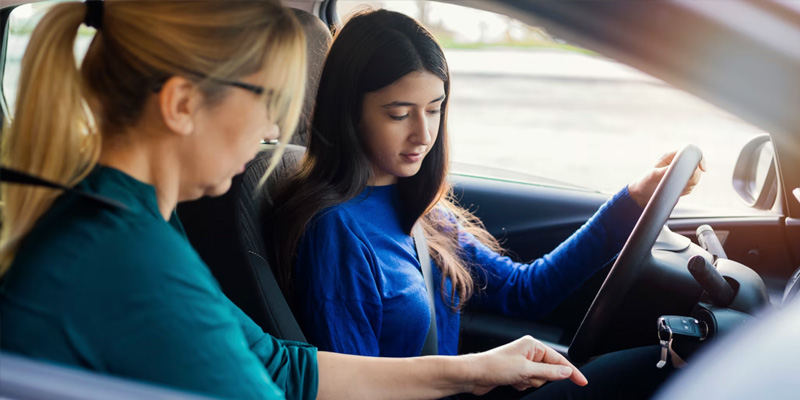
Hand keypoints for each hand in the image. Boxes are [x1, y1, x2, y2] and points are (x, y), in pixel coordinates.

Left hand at [466, 336, 587, 394]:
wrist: (474, 375)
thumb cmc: (495, 366)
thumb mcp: (526, 370)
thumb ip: (549, 372)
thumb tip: (567, 372)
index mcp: (533, 345)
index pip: (559, 360)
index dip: (572, 372)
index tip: (583, 382)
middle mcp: (528, 352)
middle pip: (549, 371)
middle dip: (539, 378)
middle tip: (526, 377)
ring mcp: (522, 362)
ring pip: (539, 379)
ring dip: (530, 382)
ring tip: (516, 379)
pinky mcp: (516, 372)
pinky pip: (529, 382)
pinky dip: (523, 385)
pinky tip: (512, 382)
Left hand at [627, 150, 706, 207]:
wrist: (641, 195)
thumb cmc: (644, 182)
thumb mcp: (653, 175)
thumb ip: (668, 171)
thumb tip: (682, 168)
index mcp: (671, 156)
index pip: (692, 152)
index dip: (700, 159)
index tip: (703, 169)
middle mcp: (677, 163)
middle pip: (697, 167)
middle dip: (693, 176)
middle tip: (681, 183)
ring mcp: (681, 173)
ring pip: (696, 178)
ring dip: (689, 185)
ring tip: (675, 188)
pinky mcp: (681, 183)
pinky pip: (691, 187)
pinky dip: (686, 190)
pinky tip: (675, 192)